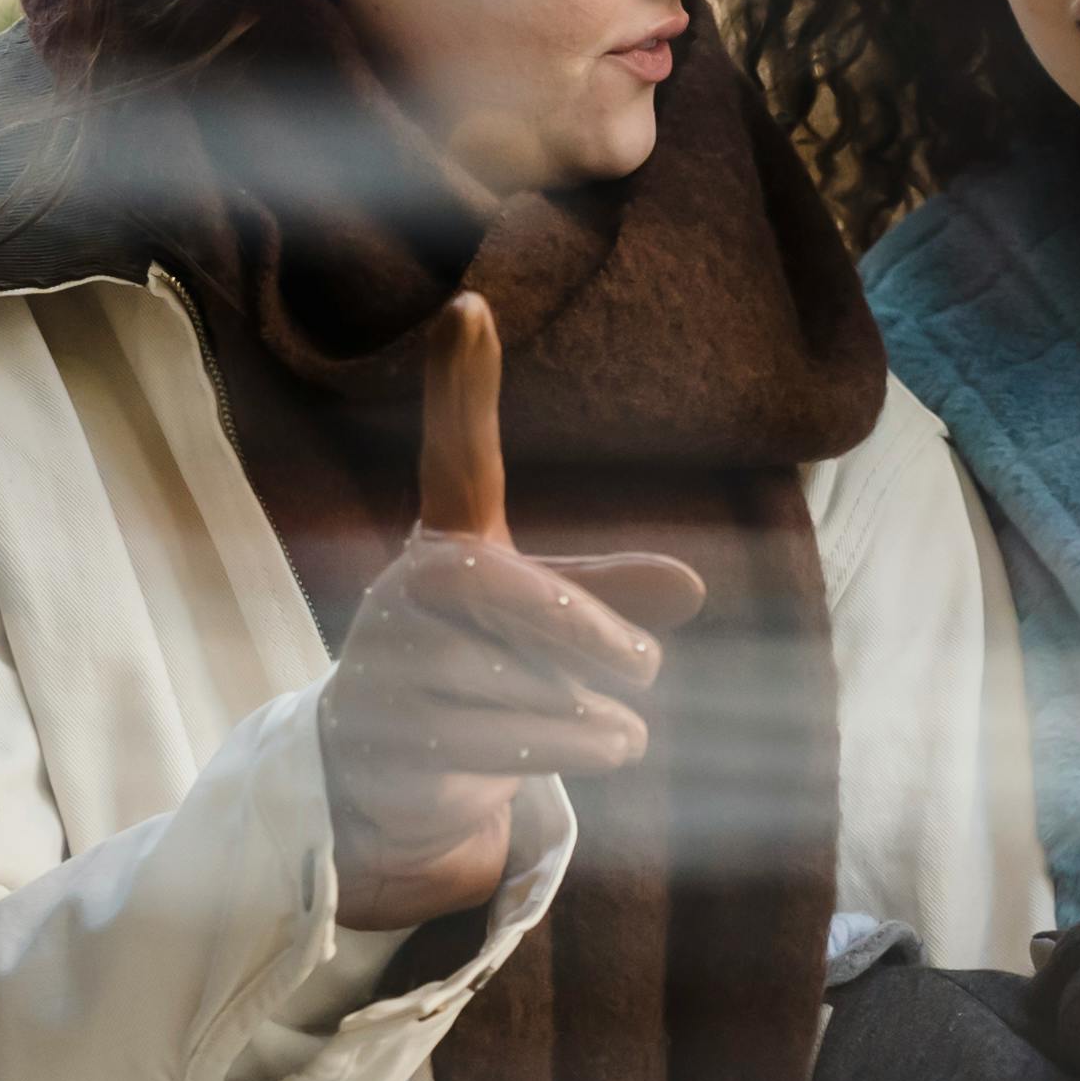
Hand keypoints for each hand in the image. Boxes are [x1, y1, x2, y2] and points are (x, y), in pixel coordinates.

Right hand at [318, 296, 714, 928]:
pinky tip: (602, 747)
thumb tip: (692, 587)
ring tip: (618, 729)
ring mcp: (386, 664)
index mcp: (449, 545)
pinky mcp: (389, 737)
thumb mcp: (549, 627)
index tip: (470, 304)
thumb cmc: (486, 673)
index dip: (460, 387)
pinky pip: (505, 739)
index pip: (456, 459)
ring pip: (517, 680)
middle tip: (648, 664)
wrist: (399, 776)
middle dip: (587, 630)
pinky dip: (575, 746)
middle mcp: (407, 592)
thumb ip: (609, 596)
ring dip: (590, 711)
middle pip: (507, 590)